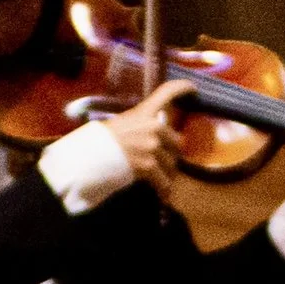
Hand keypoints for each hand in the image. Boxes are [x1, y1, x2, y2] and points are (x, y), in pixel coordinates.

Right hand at [99, 79, 184, 196]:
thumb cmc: (102, 141)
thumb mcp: (123, 125)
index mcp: (145, 111)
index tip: (193, 88)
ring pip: (171, 164)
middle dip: (172, 155)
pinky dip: (163, 190)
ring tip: (162, 183)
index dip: (183, 88)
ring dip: (167, 175)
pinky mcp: (149, 165)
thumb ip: (141, 127)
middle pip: (176, 142)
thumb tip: (155, 138)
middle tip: (165, 165)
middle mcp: (153, 126)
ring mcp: (152, 145)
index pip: (167, 91)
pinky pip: (163, 181)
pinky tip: (163, 196)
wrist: (91, 156)